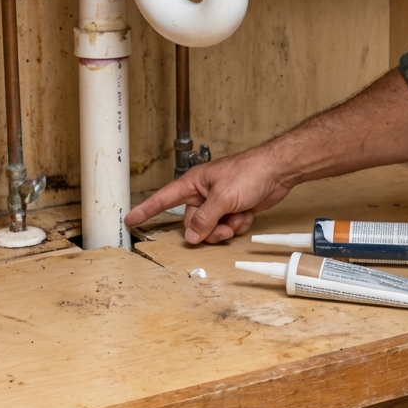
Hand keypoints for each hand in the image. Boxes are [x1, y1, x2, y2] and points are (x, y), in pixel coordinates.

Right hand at [123, 142, 293, 243]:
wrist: (277, 171)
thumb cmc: (249, 172)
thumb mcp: (222, 197)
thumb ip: (204, 219)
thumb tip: (191, 236)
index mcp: (194, 183)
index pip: (164, 199)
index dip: (146, 210)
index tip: (130, 220)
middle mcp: (204, 193)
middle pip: (193, 223)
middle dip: (208, 229)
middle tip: (222, 226)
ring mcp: (220, 202)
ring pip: (211, 228)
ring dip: (225, 228)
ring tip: (237, 218)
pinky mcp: (234, 209)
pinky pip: (228, 226)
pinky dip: (238, 224)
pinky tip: (247, 213)